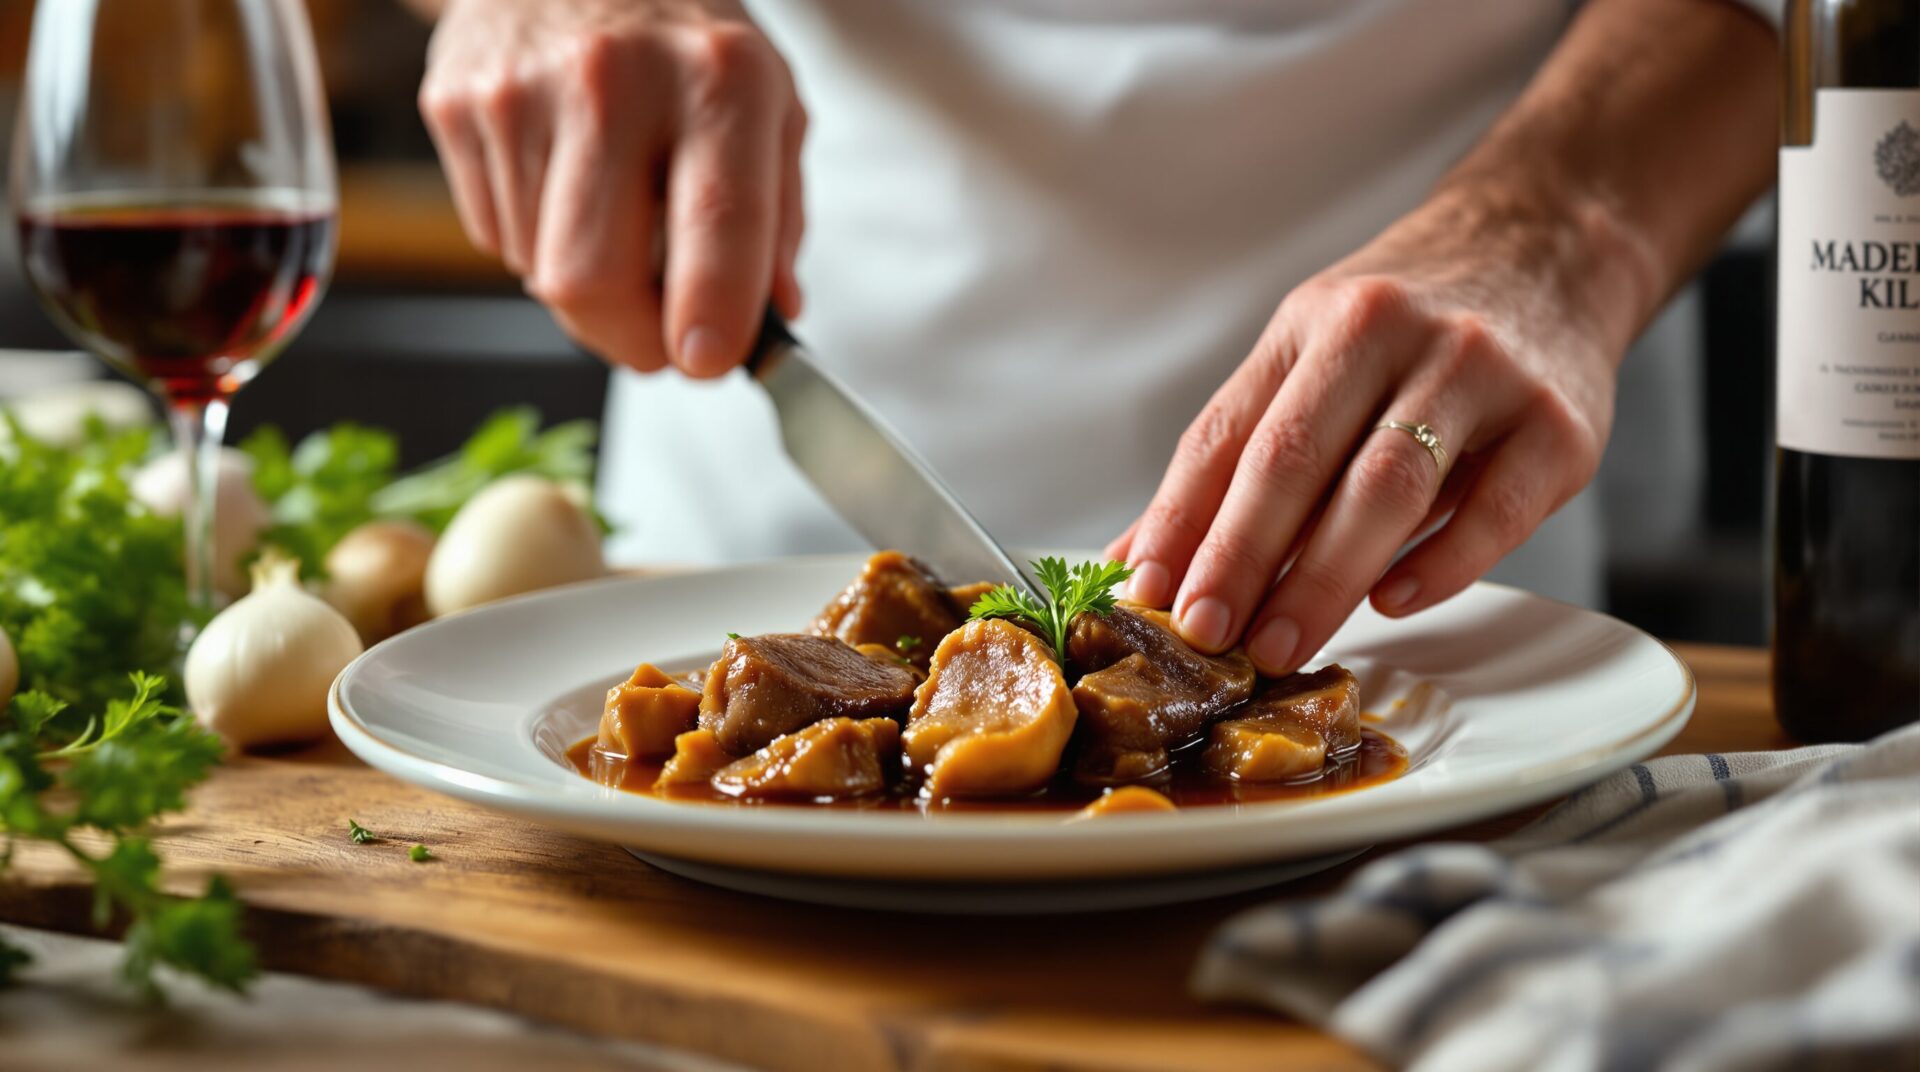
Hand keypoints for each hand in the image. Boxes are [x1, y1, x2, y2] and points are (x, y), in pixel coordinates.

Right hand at [419, 0, 804, 375]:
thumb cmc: (684, 39)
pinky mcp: (456, 104)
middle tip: (662, 342)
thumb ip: (776, 219)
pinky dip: (538, 243)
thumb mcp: (768, 103)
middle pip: (591, 277)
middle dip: (630, 340)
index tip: (711, 362)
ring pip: (539, 272)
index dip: (713, 313)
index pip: (715, 220)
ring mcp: (520, 92)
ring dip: (586, 286)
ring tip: (614, 218)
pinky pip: (495, 236)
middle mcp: (613, 79)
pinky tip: (564, 182)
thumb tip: (768, 322)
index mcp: (717, 78)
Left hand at [1110, 185, 1633, 674]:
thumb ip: (1234, 458)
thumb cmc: (1411, 328)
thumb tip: (1140, 563)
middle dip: (1240, 556)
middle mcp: (1388, 334)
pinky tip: (1390, 602)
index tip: (1148, 594)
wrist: (1548, 247)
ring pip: (1385, 484)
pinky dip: (1438, 564)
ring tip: (1278, 642)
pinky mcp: (1557, 424)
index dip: (1180, 520)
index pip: (1226, 434)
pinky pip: (1494, 510)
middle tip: (1207, 634)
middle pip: (1295, 458)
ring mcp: (1480, 373)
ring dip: (1323, 577)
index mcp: (1312, 323)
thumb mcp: (1311, 359)